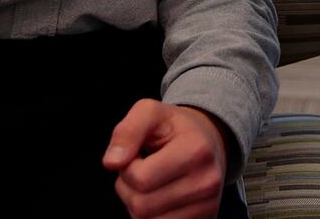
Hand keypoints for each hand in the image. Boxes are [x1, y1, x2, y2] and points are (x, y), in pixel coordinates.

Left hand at [103, 100, 227, 218]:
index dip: (127, 168)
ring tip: (150, 182)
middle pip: (142, 206)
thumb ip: (127, 131)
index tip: (137, 155)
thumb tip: (111, 163)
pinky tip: (159, 197)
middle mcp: (207, 182)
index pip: (141, 179)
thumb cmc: (174, 127)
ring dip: (138, 205)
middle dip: (129, 188)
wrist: (207, 142)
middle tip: (141, 169)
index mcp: (197, 150)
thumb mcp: (150, 112)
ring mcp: (208, 207)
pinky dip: (151, 216)